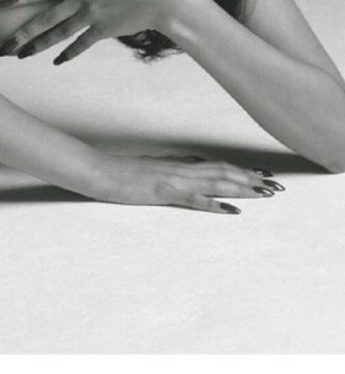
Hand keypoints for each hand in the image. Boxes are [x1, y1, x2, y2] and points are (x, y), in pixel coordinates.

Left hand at [0, 0, 183, 63]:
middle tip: (3, 46)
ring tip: (20, 55)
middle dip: (23, 33)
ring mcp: (93, 16)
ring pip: (60, 33)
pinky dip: (68, 53)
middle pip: (47, 17)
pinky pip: (81, 44)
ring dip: (38, 45)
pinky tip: (56, 61)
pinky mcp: (104, 31)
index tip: (1, 3)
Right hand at [93, 152, 283, 213]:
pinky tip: (230, 211)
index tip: (263, 175)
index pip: (217, 166)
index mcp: (177, 165)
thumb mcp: (151, 166)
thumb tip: (194, 163)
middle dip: (251, 180)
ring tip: (264, 194)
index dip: (242, 170)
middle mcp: (180, 169)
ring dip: (241, 189)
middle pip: (223, 173)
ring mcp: (172, 180)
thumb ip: (174, 165)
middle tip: (276, 186)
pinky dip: (214, 205)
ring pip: (215, 183)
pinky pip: (192, 200)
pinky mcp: (162, 193)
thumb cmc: (119, 171)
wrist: (97, 170)